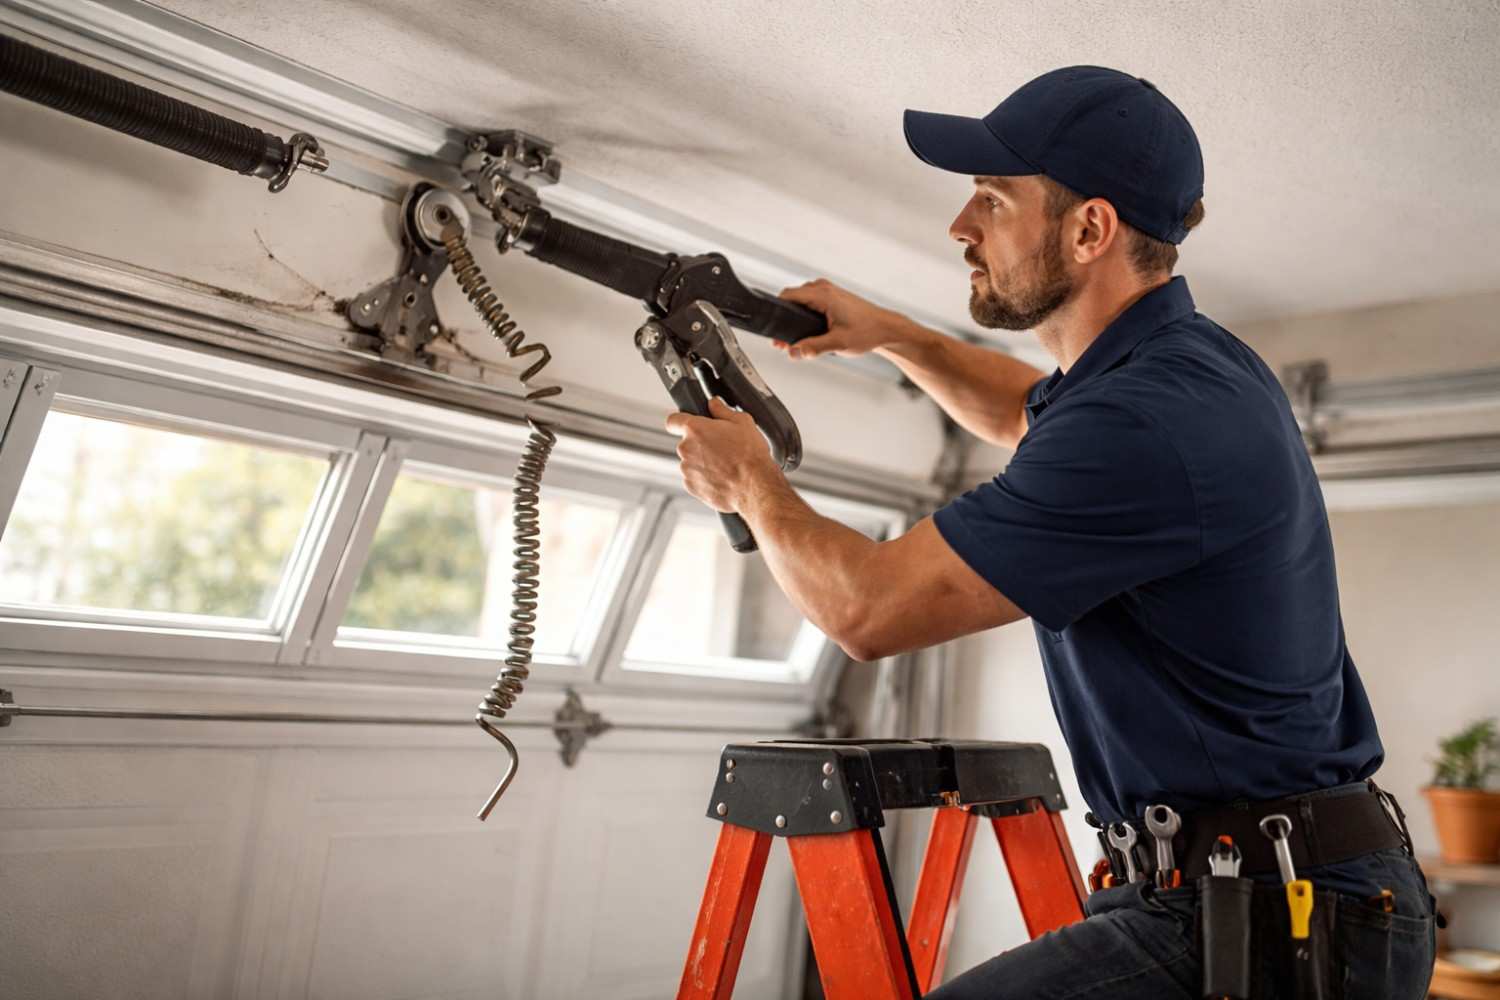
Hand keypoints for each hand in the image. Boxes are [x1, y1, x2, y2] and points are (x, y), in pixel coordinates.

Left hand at [666, 397, 779, 512]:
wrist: (755, 486)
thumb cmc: (750, 456)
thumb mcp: (742, 422)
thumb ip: (722, 410)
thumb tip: (714, 403)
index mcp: (695, 429)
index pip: (673, 420)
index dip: (679, 421)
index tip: (686, 425)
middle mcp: (686, 449)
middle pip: (686, 442)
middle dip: (700, 444)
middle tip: (721, 447)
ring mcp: (687, 469)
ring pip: (690, 461)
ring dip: (702, 462)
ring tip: (725, 464)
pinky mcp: (691, 486)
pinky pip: (694, 478)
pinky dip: (705, 477)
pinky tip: (722, 476)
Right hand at [775, 278, 905, 359]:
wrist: (886, 329)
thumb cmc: (867, 333)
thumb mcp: (838, 343)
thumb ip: (813, 348)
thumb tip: (793, 352)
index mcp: (823, 295)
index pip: (787, 296)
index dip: (777, 313)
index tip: (775, 331)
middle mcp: (824, 288)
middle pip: (792, 299)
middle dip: (785, 319)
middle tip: (783, 342)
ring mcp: (828, 290)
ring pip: (801, 301)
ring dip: (795, 318)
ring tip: (797, 340)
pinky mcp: (833, 297)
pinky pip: (810, 302)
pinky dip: (806, 315)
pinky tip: (810, 332)